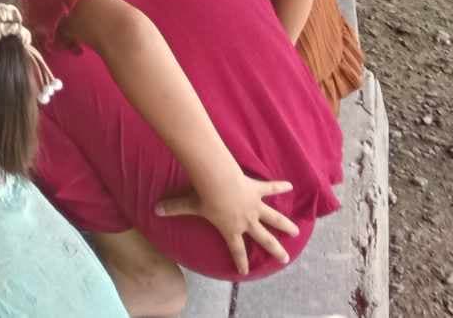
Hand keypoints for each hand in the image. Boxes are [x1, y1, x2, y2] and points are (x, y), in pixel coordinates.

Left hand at [156, 173, 299, 274]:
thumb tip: (155, 209)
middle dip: (274, 249)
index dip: (240, 261)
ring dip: (285, 225)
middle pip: (263, 238)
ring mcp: (254, 206)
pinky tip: (291, 185)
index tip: (244, 271)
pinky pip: (271, 188)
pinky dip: (280, 186)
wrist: (217, 181)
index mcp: (230, 228)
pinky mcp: (258, 190)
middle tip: (284, 258)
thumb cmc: (203, 196)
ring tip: (297, 232)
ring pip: (274, 218)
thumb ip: (172, 208)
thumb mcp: (187, 204)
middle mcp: (246, 221)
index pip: (236, 249)